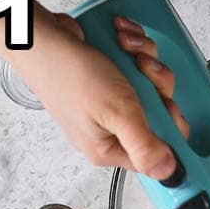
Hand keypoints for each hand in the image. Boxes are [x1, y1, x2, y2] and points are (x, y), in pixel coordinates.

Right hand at [12, 11, 188, 177]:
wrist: (39, 35)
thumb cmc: (70, 74)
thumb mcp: (117, 114)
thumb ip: (145, 146)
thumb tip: (167, 173)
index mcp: (109, 149)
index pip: (156, 153)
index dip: (170, 128)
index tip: (168, 105)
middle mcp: (109, 130)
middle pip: (159, 115)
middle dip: (157, 85)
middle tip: (145, 70)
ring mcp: (109, 103)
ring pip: (151, 86)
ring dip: (146, 61)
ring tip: (127, 48)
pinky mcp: (108, 79)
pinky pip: (137, 67)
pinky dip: (134, 50)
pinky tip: (122, 39)